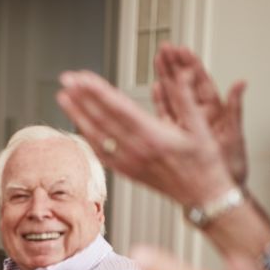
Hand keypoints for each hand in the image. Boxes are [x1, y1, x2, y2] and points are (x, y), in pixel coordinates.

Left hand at [56, 70, 234, 207]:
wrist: (204, 196)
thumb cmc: (205, 163)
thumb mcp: (201, 126)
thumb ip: (185, 98)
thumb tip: (178, 73)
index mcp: (154, 136)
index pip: (118, 107)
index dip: (96, 90)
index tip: (81, 76)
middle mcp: (137, 150)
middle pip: (102, 119)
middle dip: (81, 97)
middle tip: (66, 79)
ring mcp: (130, 163)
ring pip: (97, 136)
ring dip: (78, 115)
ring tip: (64, 97)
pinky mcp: (128, 172)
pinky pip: (102, 153)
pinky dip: (88, 137)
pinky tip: (79, 125)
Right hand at [154, 44, 247, 184]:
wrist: (218, 191)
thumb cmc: (230, 168)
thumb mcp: (234, 136)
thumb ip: (235, 108)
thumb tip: (241, 83)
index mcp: (215, 113)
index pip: (201, 82)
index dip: (191, 65)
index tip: (182, 50)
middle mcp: (200, 116)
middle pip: (185, 85)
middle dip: (174, 65)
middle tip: (165, 49)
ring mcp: (188, 125)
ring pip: (174, 96)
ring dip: (166, 78)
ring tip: (157, 61)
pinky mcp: (178, 136)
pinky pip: (167, 114)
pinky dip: (161, 100)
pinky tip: (155, 88)